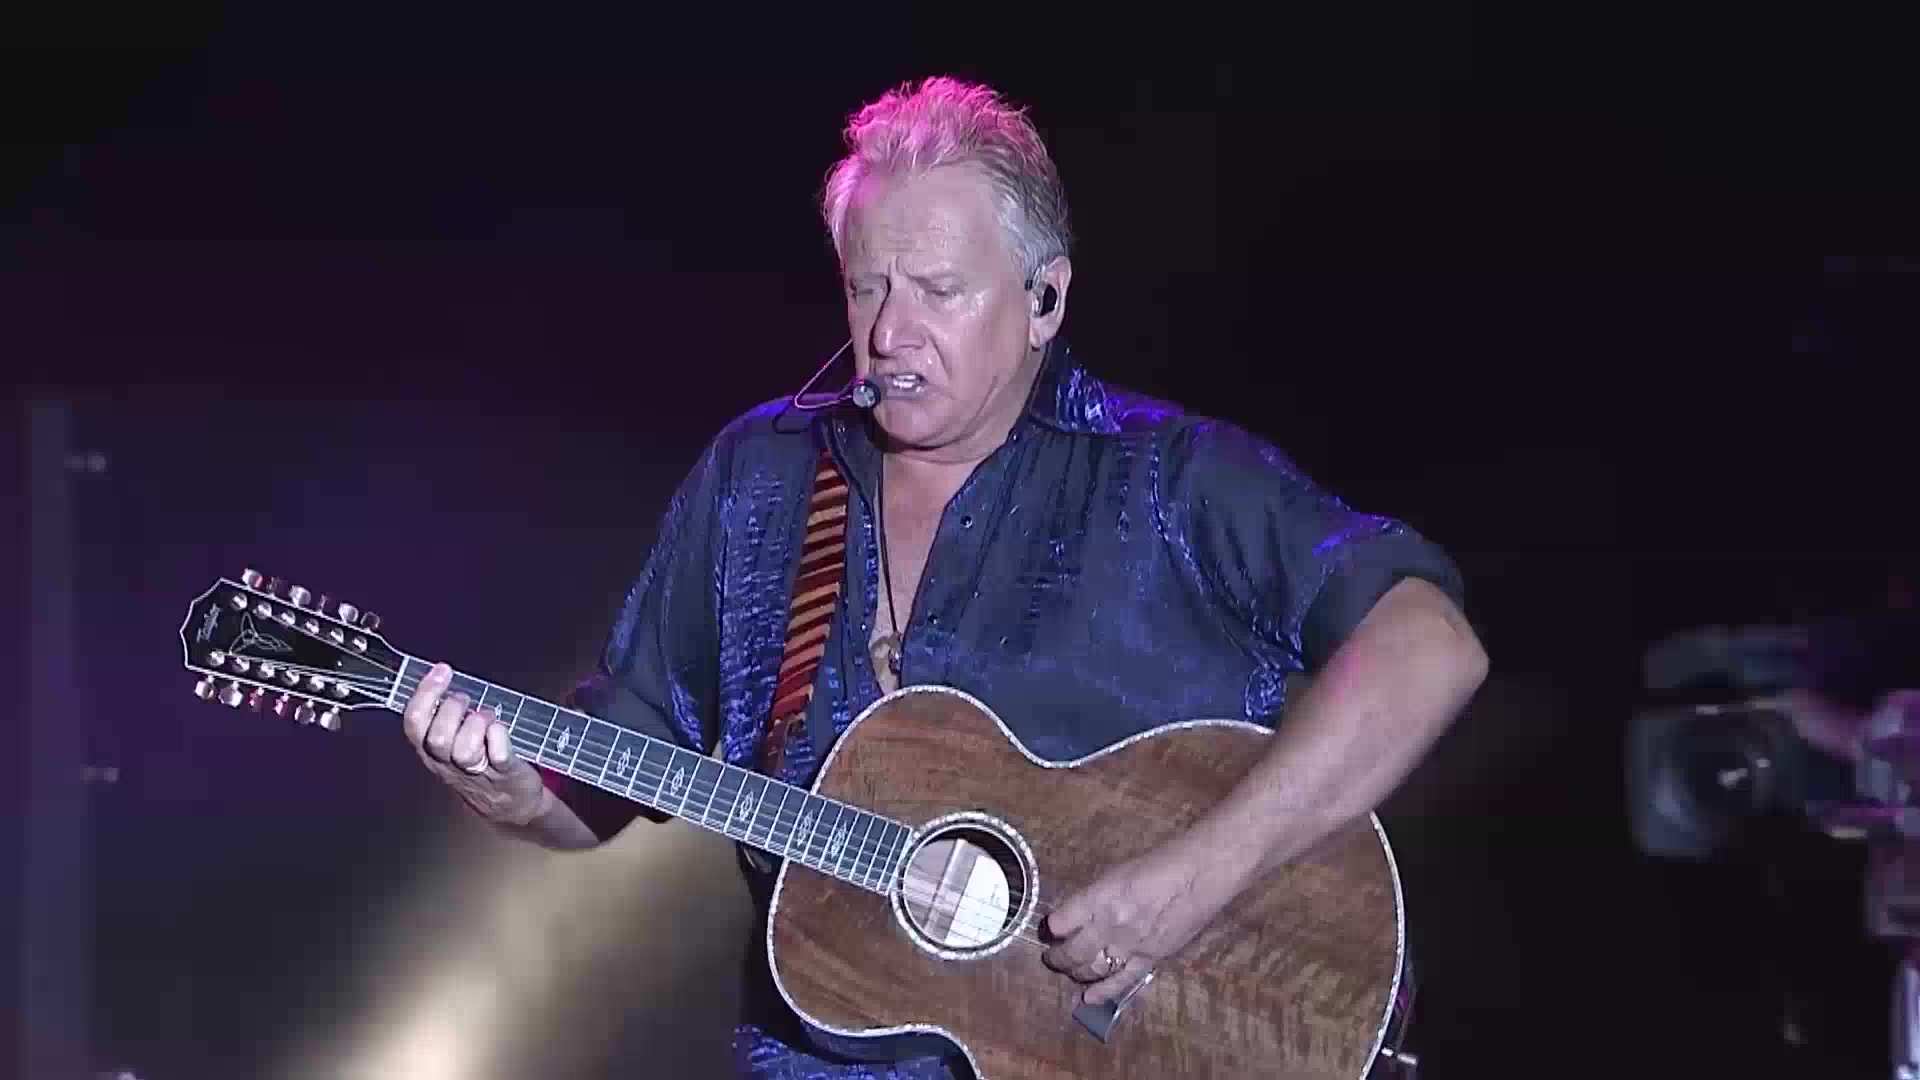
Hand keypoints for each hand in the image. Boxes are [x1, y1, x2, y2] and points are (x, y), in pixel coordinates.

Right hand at [403, 661, 551, 826]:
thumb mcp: (452, 741)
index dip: (425, 694)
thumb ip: (443, 715)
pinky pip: (498, 754)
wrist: (508, 804)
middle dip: (454, 709)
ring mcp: (476, 772)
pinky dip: (499, 736)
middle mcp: (449, 764)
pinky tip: (500, 729)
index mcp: (432, 751)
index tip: (441, 671)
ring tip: (487, 717)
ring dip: (477, 723)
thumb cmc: (480, 763)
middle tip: (468, 701)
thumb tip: (441, 677)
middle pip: (437, 737)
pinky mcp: (504, 774)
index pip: (414, 724)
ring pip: (464, 750)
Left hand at [1041, 836, 1243, 1005]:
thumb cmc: (1159, 864)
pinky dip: (1102, 992)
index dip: (1051, 928)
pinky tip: (1088, 997)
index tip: (1049, 930)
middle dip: (1056, 957)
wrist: (1199, 875)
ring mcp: (1130, 946)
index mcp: (1099, 898)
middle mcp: (1110, 925)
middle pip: (1072, 952)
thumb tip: (1077, 916)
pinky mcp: (1149, 960)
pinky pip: (1121, 982)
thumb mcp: (1116, 873)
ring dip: (1075, 972)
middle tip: (1051, 956)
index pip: (1061, 922)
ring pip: (1091, 970)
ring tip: (1068, 969)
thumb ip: (1095, 897)